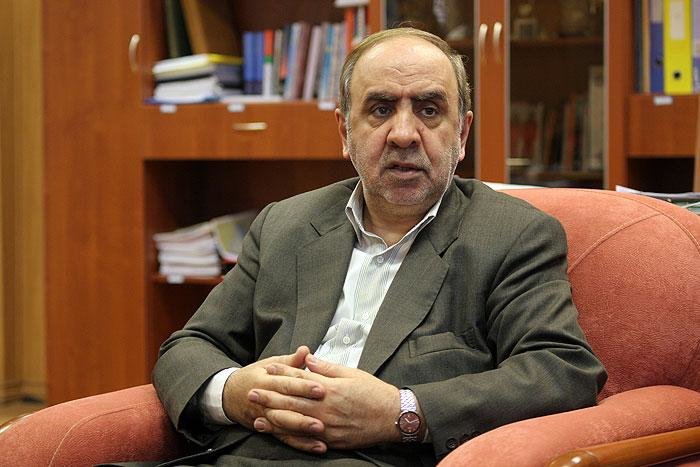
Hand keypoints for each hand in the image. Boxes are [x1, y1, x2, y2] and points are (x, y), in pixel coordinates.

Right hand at [222, 346, 325, 439]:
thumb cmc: (253, 377)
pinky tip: (316, 445)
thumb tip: (305, 350)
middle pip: (286, 406)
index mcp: (267, 381)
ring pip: (284, 424)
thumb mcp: (269, 364)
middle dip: (305, 411)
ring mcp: (265, 417)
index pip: (286, 383)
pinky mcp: (268, 430)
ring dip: (302, 429)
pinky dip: (300, 443)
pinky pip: (285, 438)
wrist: (229, 395)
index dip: (303, 386)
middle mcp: (265, 400)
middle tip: (323, 414)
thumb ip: (290, 361)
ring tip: (320, 431)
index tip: (321, 388)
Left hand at [251, 354, 400, 451]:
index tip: (267, 369)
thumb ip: (327, 368)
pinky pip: (305, 438)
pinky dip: (289, 435)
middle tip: (251, 392)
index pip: (300, 378)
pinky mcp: (331, 439)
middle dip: (269, 396)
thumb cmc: (374, 393)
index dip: (282, 373)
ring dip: (273, 417)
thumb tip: (309, 359)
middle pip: (291, 400)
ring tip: (256, 414)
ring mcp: (327, 425)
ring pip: (294, 421)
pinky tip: (278, 433)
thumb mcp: (352, 374)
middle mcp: (326, 406)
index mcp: (330, 388)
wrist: (392, 416)